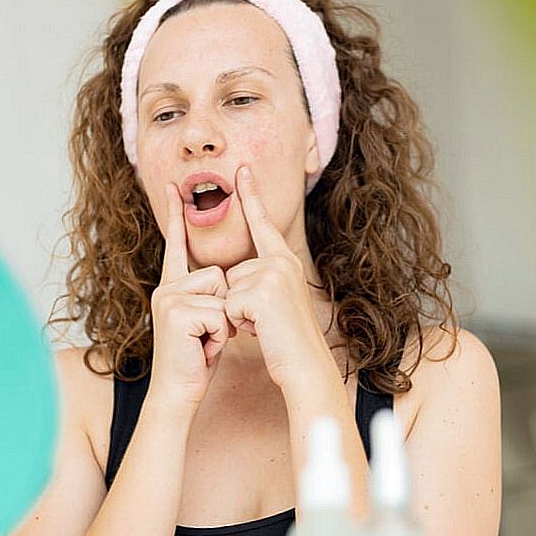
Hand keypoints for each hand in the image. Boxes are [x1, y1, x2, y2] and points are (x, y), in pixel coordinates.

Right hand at [148, 184, 236, 409]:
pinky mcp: (177, 313)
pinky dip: (221, 334)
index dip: (175, 215)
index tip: (174, 187)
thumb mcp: (205, 320)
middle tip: (207, 336)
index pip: (177, 246)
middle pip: (218, 274)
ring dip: (225, 322)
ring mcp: (168, 299)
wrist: (178, 392)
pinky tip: (203, 348)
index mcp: (172, 286)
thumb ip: (210, 296)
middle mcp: (166, 288)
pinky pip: (220, 311)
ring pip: (221, 292)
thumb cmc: (196, 359)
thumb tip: (226, 276)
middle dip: (225, 308)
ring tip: (205, 342)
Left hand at [224, 166, 327, 390]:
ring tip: (265, 326)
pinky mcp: (262, 292)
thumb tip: (236, 276)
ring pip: (229, 289)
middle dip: (238, 302)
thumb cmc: (287, 341)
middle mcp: (281, 262)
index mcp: (285, 261)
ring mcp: (273, 275)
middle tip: (265, 321)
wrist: (305, 366)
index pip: (264, 224)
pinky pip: (229, 304)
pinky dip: (238, 323)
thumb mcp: (276, 303)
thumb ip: (260, 281)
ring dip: (238, 314)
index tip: (242, 169)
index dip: (251, 196)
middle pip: (234, 272)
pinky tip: (261, 331)